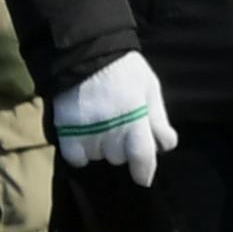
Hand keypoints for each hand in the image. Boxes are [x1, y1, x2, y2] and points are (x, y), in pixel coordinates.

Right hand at [52, 50, 177, 189]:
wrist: (85, 53)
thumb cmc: (124, 70)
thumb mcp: (150, 88)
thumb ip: (158, 118)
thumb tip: (165, 144)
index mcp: (136, 119)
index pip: (142, 156)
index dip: (144, 171)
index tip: (143, 178)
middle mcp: (112, 129)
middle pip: (120, 157)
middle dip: (122, 148)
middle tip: (119, 131)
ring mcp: (87, 131)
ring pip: (99, 157)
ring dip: (102, 148)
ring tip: (99, 130)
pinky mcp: (66, 130)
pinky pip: (76, 157)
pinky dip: (81, 154)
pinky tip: (82, 141)